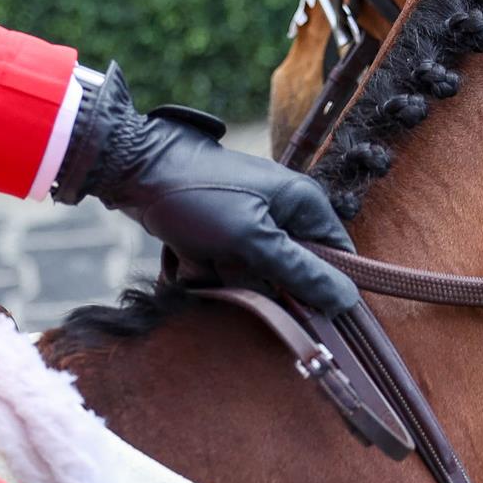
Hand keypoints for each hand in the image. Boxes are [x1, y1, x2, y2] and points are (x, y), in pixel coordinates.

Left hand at [52, 64, 361, 317]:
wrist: (135, 170)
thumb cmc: (199, 197)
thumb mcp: (252, 239)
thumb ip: (300, 272)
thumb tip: (347, 301)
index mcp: (303, 203)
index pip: (337, 256)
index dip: (324, 288)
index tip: (302, 312)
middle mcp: (283, 209)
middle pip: (291, 271)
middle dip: (255, 281)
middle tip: (227, 269)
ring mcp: (250, 219)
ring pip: (252, 274)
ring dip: (223, 276)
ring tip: (197, 258)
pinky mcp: (221, 230)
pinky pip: (224, 265)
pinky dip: (203, 269)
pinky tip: (183, 258)